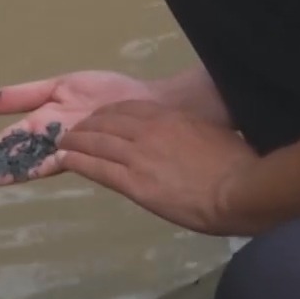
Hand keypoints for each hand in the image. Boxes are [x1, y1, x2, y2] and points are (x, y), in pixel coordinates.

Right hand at [0, 70, 157, 187]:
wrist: (141, 101)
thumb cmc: (104, 94)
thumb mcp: (58, 87)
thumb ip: (23, 95)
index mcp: (41, 123)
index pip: (8, 141)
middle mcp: (50, 140)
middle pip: (15, 155)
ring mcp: (66, 147)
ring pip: (31, 161)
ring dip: (9, 170)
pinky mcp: (84, 150)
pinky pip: (58, 158)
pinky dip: (40, 163)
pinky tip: (24, 168)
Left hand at [58, 100, 259, 234]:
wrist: (238, 189)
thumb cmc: (236, 163)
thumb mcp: (212, 135)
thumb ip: (192, 134)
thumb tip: (189, 141)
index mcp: (169, 118)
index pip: (128, 109)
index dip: (108, 113)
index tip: (98, 117)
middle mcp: (149, 131)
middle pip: (107, 123)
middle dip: (86, 126)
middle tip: (72, 130)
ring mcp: (139, 156)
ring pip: (97, 143)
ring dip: (75, 141)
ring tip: (61, 143)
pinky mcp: (134, 182)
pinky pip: (97, 168)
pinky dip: (78, 161)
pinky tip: (64, 159)